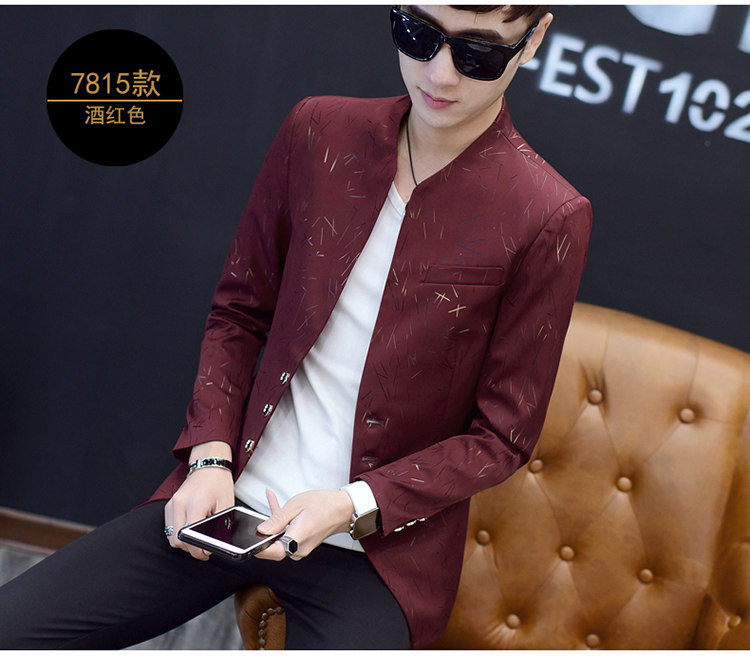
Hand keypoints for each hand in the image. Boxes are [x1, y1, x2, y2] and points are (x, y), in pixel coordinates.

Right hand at [164, 442, 233, 560]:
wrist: (209, 465)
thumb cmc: (219, 483)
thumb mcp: (226, 505)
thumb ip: (219, 526)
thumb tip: (213, 545)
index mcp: (195, 502)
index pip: (189, 535)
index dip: (197, 549)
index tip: (205, 553)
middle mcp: (179, 503)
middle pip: (177, 540)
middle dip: (190, 548)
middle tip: (203, 548)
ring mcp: (172, 504)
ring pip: (171, 536)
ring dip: (184, 542)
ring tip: (198, 537)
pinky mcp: (169, 506)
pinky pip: (170, 528)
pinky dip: (179, 533)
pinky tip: (191, 529)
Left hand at [255, 488, 354, 560]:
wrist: (344, 509)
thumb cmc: (324, 505)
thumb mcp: (296, 505)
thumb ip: (277, 518)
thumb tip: (262, 530)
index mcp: (297, 539)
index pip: (272, 552)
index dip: (258, 548)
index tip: (249, 542)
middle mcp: (298, 549)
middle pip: (273, 545)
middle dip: (266, 529)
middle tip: (264, 512)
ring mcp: (301, 549)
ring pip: (279, 539)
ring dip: (275, 524)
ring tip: (274, 503)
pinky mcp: (302, 545)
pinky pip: (287, 537)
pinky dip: (282, 525)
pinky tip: (279, 509)